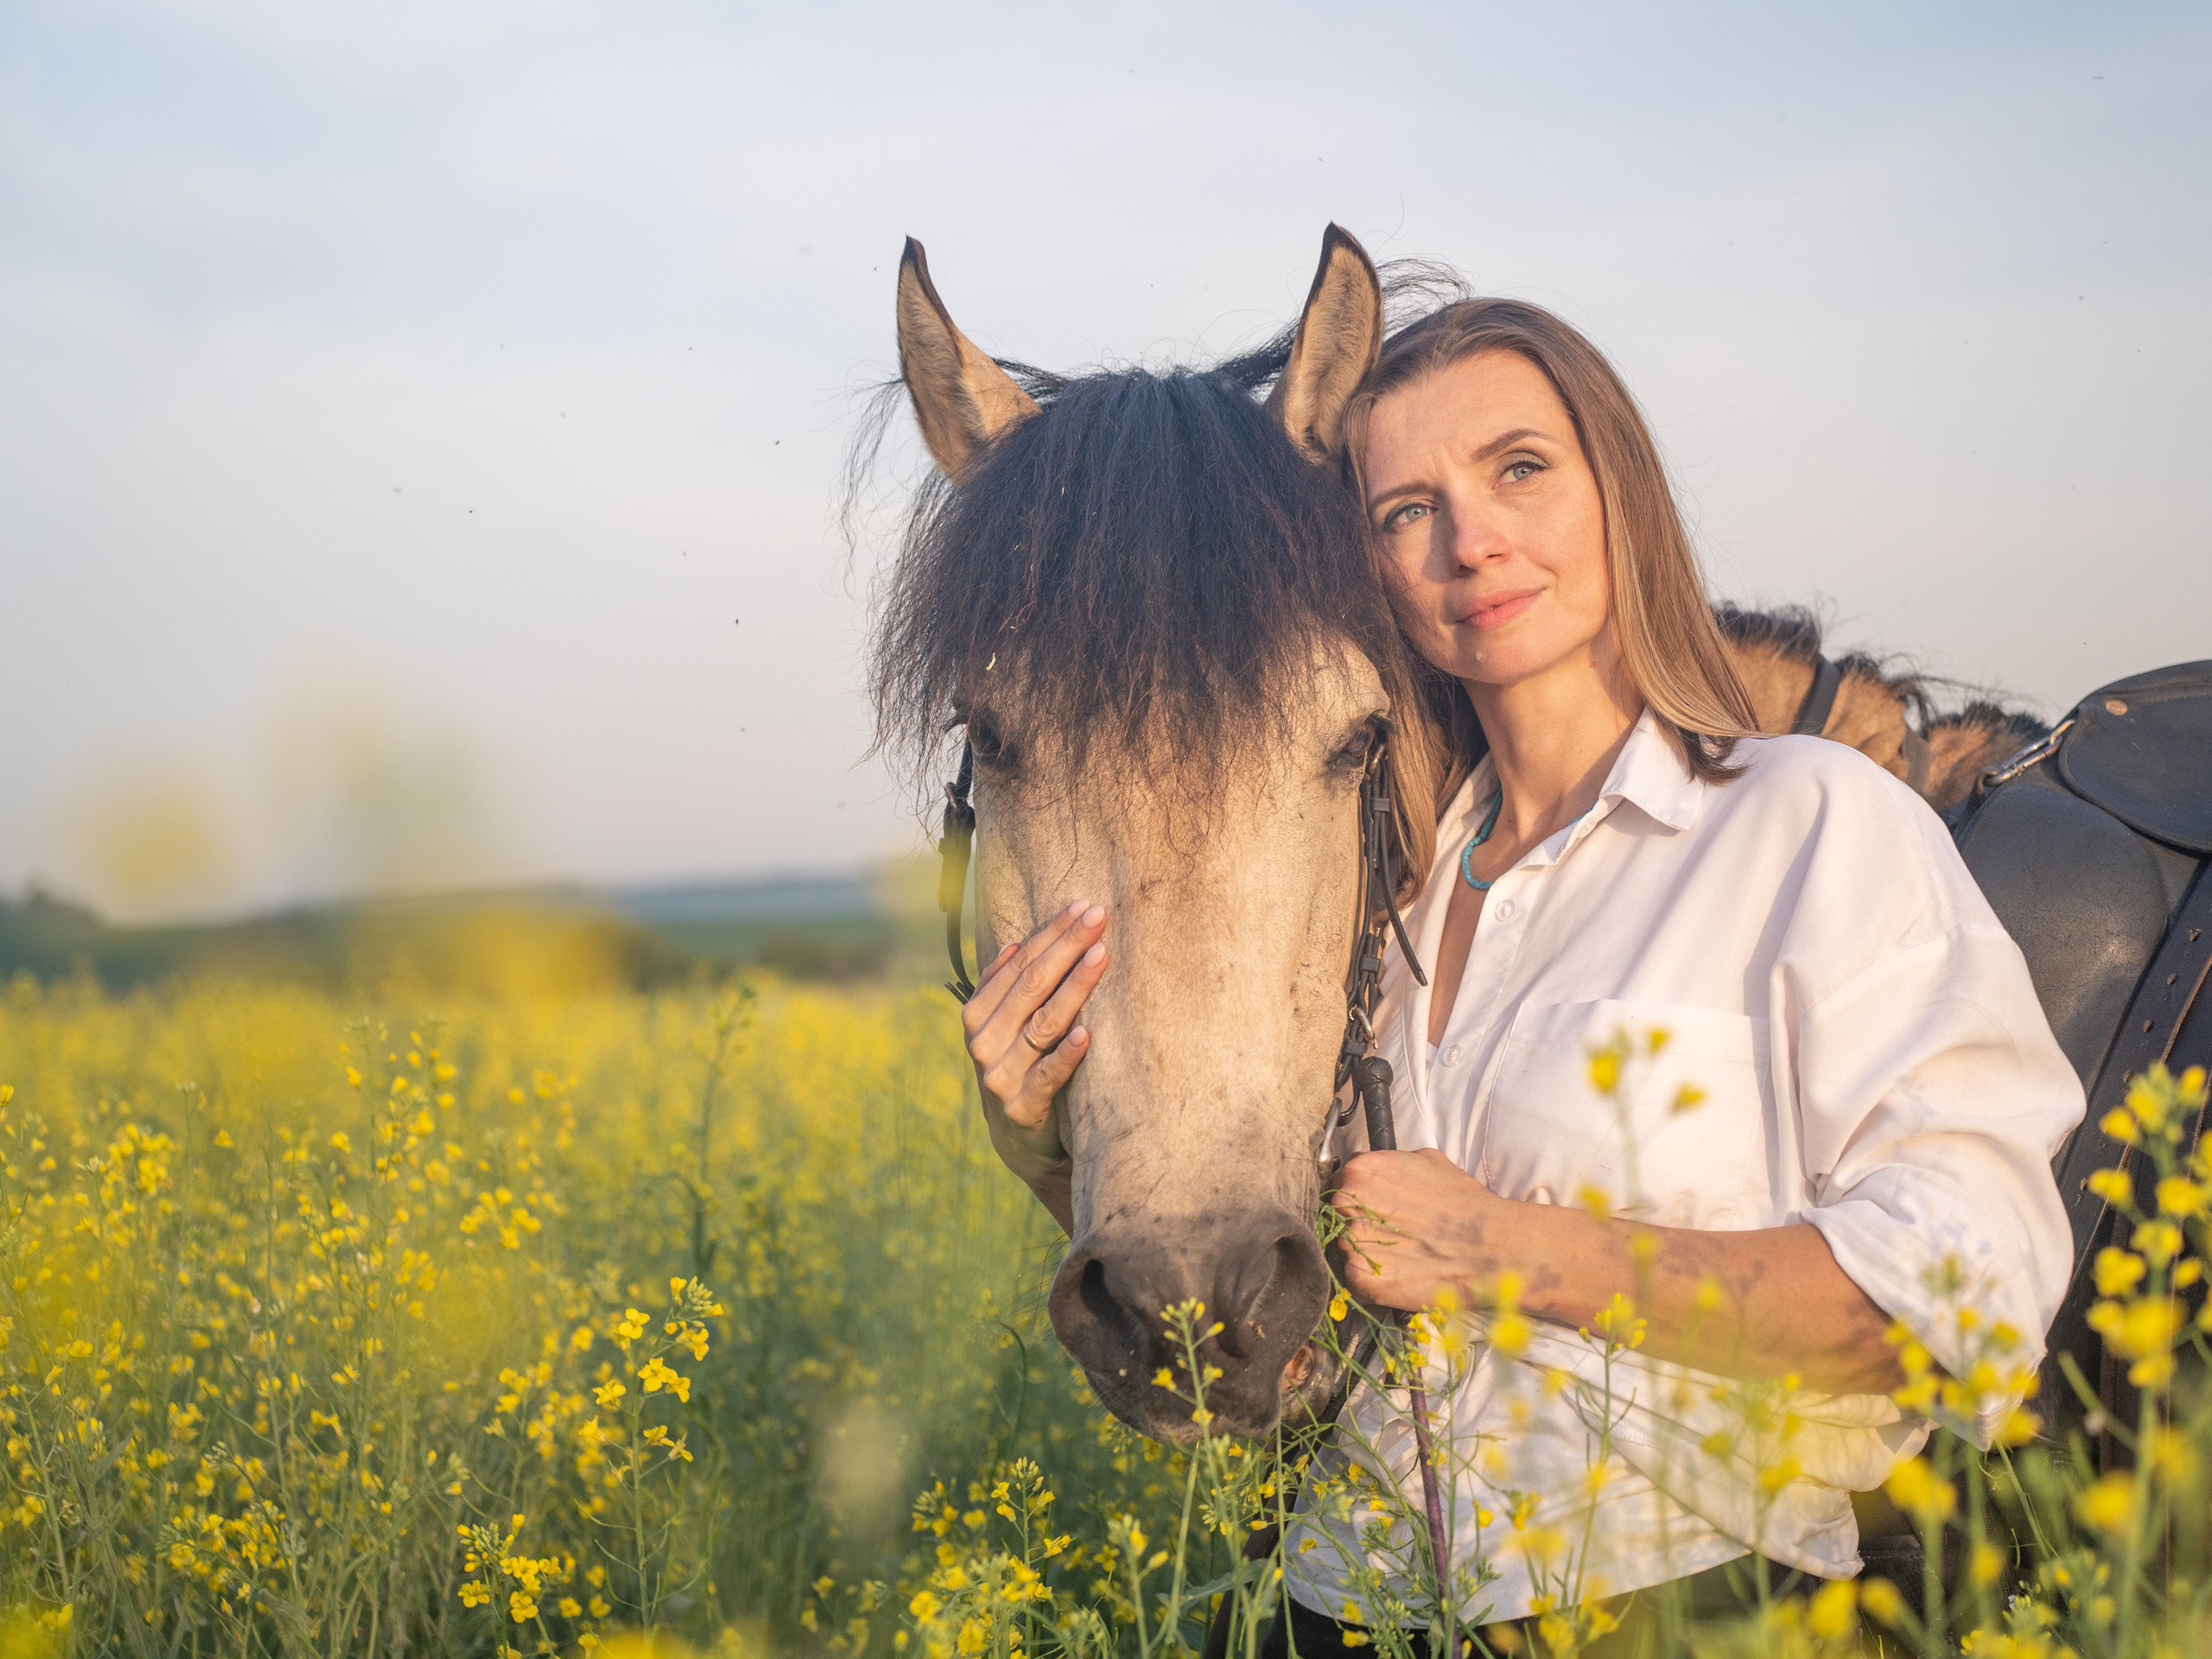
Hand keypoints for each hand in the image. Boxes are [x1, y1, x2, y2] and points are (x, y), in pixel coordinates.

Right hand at [962, 898, 1108, 1189]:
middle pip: (1031, 985)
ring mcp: (1001, 1075)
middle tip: (1100, 917)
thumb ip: (1008, 989)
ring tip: (1101, 956)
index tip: (1083, 905)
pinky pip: (1048, 1075)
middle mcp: (984, 1042)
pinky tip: (1088, 1032)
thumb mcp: (1006, 1028)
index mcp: (977, 1014)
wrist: (1018, 1140)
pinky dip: (1067, 1053)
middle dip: (1067, 946)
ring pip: (1043, 1023)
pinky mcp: (1022, 1108)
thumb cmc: (1021, 1067)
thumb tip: (1016, 943)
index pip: (1018, 963)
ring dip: (1075, 987)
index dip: (1051, 932)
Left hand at [1331, 1148, 1506, 1311]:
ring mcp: (1351, 1241)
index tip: (1374, 1209)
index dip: (1358, 1198)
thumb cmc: (1463, 1202)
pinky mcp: (1361, 1277)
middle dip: (1358, 1223)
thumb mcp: (1427, 1161)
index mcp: (1361, 1171)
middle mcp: (1348, 1202)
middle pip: (1337, 1214)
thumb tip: (1374, 1168)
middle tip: (1391, 1234)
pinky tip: (1400, 1273)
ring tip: (1401, 1254)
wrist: (1489, 1245)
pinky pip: (1354, 1278)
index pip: (1341, 1183)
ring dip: (1365, 1251)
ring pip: (1344, 1247)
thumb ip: (1390, 1163)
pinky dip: (1372, 1278)